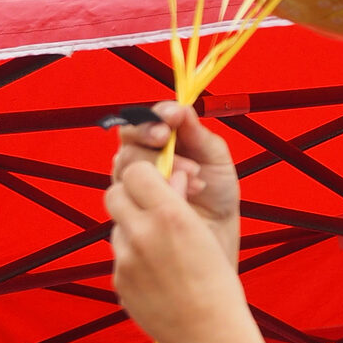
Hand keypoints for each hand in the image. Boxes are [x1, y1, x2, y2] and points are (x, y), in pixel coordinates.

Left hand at [107, 157, 248, 342]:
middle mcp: (142, 233)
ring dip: (133, 230)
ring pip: (117, 226)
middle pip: (114, 193)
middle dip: (130, 196)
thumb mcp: (205, 233)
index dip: (145, 175)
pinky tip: (158, 275)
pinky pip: (120, 256)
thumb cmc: (216, 282)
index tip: (158, 183)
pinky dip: (134, 259)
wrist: (207, 333)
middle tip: (150, 208)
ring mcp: (125, 259)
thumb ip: (179, 202)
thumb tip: (171, 177)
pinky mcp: (118, 280)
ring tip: (163, 251)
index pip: (135, 172)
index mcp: (170, 216)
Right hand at [112, 102, 239, 270]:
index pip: (144, 118)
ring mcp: (131, 181)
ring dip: (159, 167)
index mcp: (162, 139)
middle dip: (150, 137)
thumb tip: (179, 108)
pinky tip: (181, 198)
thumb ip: (196, 133)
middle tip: (169, 141)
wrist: (218, 234)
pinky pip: (125, 193)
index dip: (154, 116)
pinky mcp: (127, 206)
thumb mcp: (215, 158)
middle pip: (129, 137)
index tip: (170, 119)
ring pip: (126, 162)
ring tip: (194, 180)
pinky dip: (154, 193)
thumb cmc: (217, 194)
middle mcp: (141, 156)